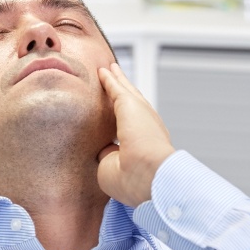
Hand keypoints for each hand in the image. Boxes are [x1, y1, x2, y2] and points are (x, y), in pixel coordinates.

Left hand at [97, 63, 174, 206]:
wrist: (147, 173)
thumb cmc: (131, 180)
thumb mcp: (112, 170)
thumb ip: (107, 157)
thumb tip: (105, 146)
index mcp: (144, 148)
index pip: (132, 133)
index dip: (125, 126)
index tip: (119, 124)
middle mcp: (147, 128)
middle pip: (133, 106)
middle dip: (125, 94)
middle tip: (119, 81)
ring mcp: (141, 114)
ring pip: (126, 93)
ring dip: (118, 81)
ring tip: (111, 69)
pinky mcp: (129, 103)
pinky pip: (115, 88)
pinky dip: (109, 78)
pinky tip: (102, 70)